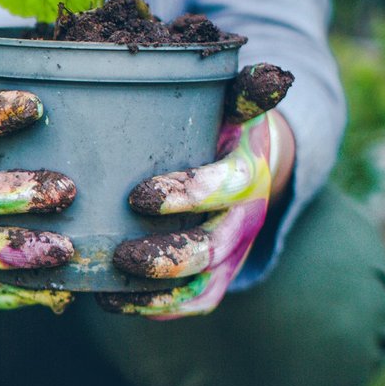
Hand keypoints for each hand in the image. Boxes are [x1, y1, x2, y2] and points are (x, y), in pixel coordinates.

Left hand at [98, 64, 293, 318]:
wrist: (247, 160)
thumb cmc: (221, 124)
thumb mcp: (233, 102)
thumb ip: (243, 90)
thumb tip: (272, 76)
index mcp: (248, 170)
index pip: (228, 187)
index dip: (189, 195)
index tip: (139, 197)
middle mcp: (244, 218)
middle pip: (213, 249)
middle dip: (168, 257)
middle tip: (121, 255)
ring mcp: (231, 253)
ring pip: (202, 286)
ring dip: (158, 292)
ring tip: (111, 285)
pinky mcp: (215, 277)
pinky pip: (191, 304)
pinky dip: (154, 309)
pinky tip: (111, 302)